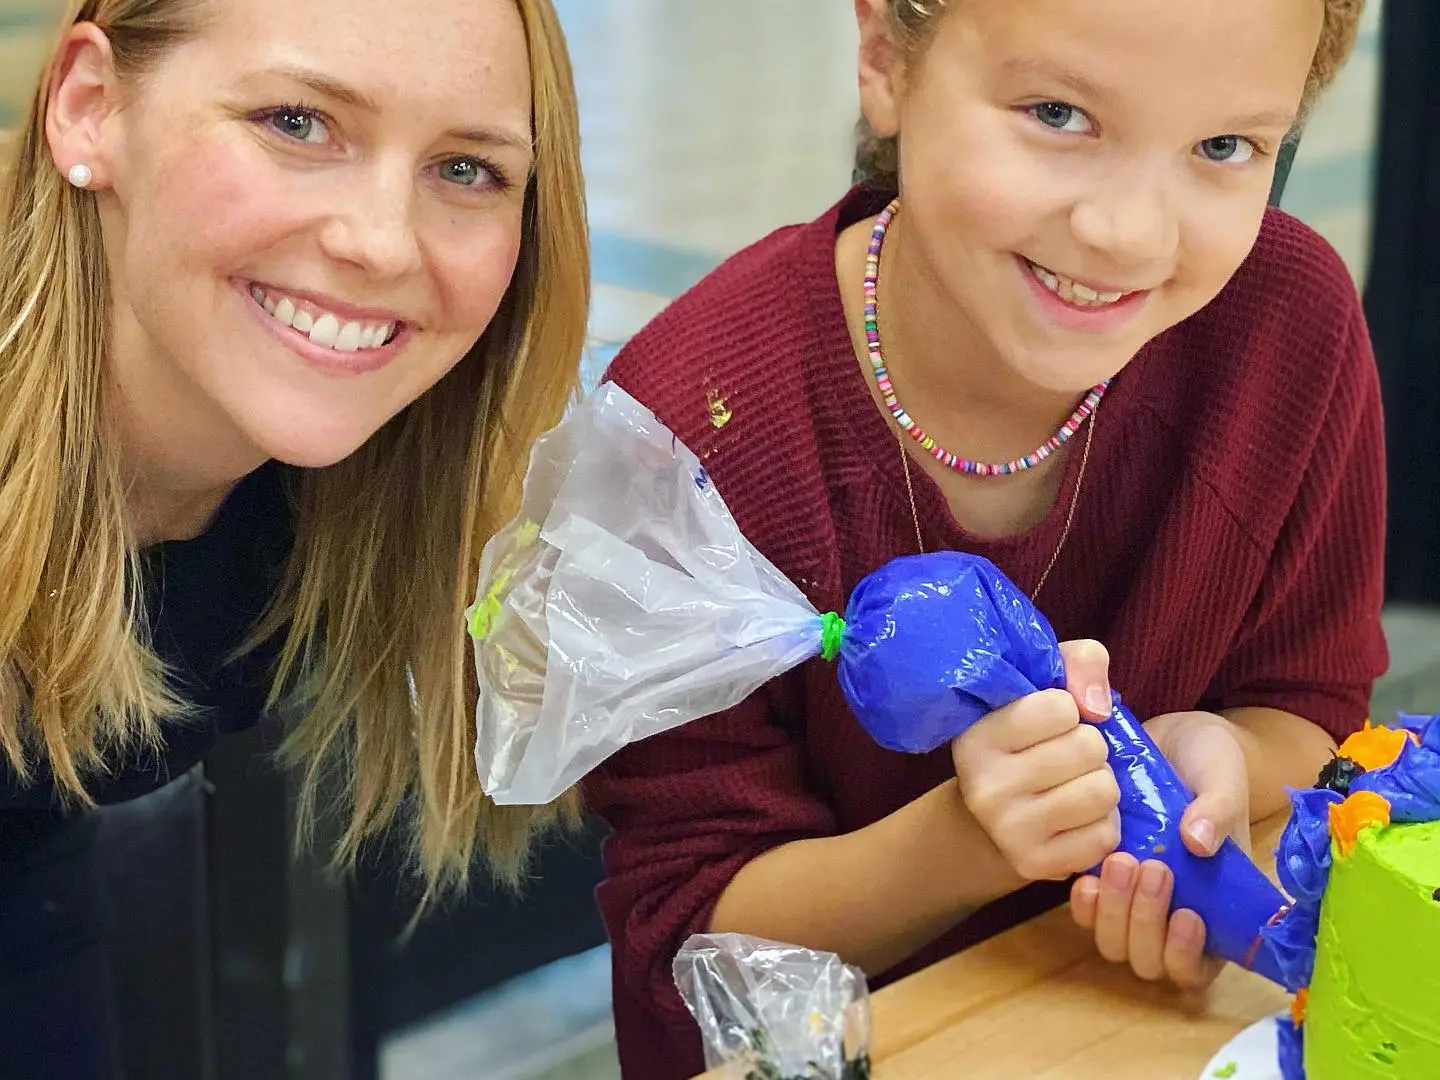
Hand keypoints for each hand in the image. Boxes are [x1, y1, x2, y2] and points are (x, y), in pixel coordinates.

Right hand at [951, 640, 1120, 881]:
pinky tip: (1078, 819)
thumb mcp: (1044, 687)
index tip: (1053, 724)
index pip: (1061, 708)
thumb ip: (1078, 664)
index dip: (1070, 711)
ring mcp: (1008, 830)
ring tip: (1076, 785)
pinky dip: (1103, 825)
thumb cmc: (1028, 741)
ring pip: (1102, 792)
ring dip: (1101, 786)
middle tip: (1070, 759)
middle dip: (1092, 749)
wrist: (991, 820)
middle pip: (1089, 749)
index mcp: (977, 736)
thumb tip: (1098, 706)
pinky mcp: (1035, 864)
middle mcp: (984, 785)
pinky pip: (1105, 836)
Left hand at [1069, 710, 1251, 989]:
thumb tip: (1199, 843)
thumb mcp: (1222, 778)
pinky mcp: (1102, 876)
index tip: (1187, 913)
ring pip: (1114, 943)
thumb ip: (1217, 809)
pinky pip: (1086, 913)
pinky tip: (1086, 876)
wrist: (1172, 735)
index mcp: (1216, 905)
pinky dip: (1084, 904)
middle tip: (1150, 868)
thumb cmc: (1209, 763)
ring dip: (1114, 914)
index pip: (1201, 967)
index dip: (1188, 957)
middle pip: (1149, 961)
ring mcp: (1133, 898)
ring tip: (1120, 861)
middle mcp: (1173, 911)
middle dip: (1146, 925)